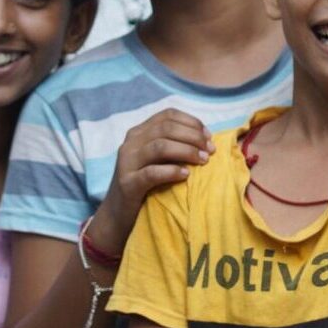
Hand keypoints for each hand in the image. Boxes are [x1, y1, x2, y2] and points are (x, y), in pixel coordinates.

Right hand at [97, 109, 213, 246]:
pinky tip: (186, 175)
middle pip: (166, 128)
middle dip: (193, 137)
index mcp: (139, 132)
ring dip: (186, 151)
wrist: (118, 212)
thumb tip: (207, 140)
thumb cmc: (146, 184)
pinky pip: (151, 172)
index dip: (192, 122)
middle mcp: (131, 143)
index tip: (208, 137)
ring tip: (203, 160)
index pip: (168, 115)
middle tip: (210, 151)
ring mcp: (127, 162)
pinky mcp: (127, 183)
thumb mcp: (158, 160)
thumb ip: (174, 146)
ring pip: (159, 146)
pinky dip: (172, 171)